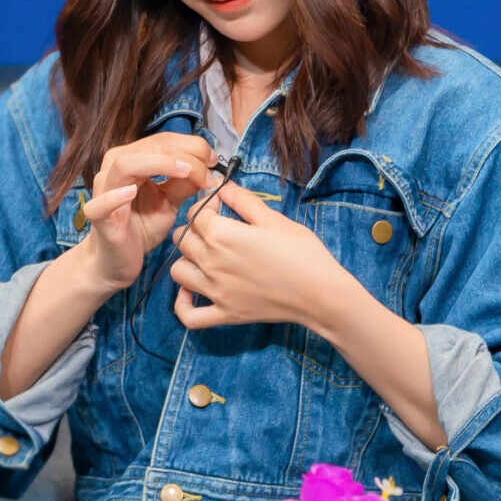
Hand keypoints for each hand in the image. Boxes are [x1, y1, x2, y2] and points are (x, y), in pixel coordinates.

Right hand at [77, 133, 219, 292]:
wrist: (118, 260)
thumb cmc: (141, 226)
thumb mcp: (169, 202)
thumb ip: (184, 184)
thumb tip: (210, 171)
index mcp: (132, 160)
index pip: (162, 141)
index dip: (191, 146)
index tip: (213, 162)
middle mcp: (114, 169)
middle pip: (149, 147)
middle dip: (184, 155)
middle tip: (207, 173)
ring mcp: (104, 192)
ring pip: (125, 164)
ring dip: (159, 164)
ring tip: (185, 173)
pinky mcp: (99, 218)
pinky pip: (101, 204)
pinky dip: (115, 197)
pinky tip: (131, 193)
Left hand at [170, 181, 346, 329]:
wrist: (322, 294)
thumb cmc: (302, 253)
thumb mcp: (273, 218)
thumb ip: (242, 200)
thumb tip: (221, 184)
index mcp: (222, 236)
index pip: (195, 213)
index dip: (207, 204)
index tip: (221, 204)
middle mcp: (211, 263)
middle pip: (182, 238)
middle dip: (194, 228)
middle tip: (216, 228)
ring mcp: (216, 291)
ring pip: (177, 271)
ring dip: (186, 260)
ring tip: (206, 255)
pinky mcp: (225, 314)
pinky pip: (189, 315)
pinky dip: (183, 304)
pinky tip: (192, 291)